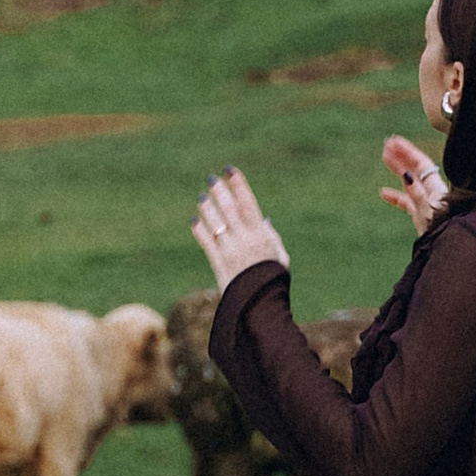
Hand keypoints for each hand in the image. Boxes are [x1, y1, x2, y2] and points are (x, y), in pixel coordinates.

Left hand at [191, 166, 288, 291]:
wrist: (260, 305)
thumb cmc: (274, 281)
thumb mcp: (280, 257)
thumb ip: (272, 237)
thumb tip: (264, 219)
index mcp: (261, 235)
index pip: (248, 203)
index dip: (239, 184)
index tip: (231, 170)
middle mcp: (244, 240)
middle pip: (229, 209)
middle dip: (220, 191)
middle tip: (212, 178)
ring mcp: (229, 251)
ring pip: (215, 223)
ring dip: (207, 207)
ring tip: (203, 196)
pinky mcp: (217, 263)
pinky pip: (205, 242)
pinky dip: (199, 229)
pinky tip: (195, 219)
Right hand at [380, 132, 448, 235]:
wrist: (452, 248)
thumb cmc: (445, 230)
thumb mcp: (429, 211)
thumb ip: (417, 194)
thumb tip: (406, 174)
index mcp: (437, 189)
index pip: (421, 164)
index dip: (408, 151)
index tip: (394, 142)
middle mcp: (432, 193)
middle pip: (416, 169)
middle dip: (402, 156)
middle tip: (387, 144)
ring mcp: (426, 203)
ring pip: (410, 182)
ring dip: (398, 170)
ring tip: (384, 158)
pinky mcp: (421, 215)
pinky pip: (406, 202)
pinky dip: (395, 196)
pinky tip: (383, 192)